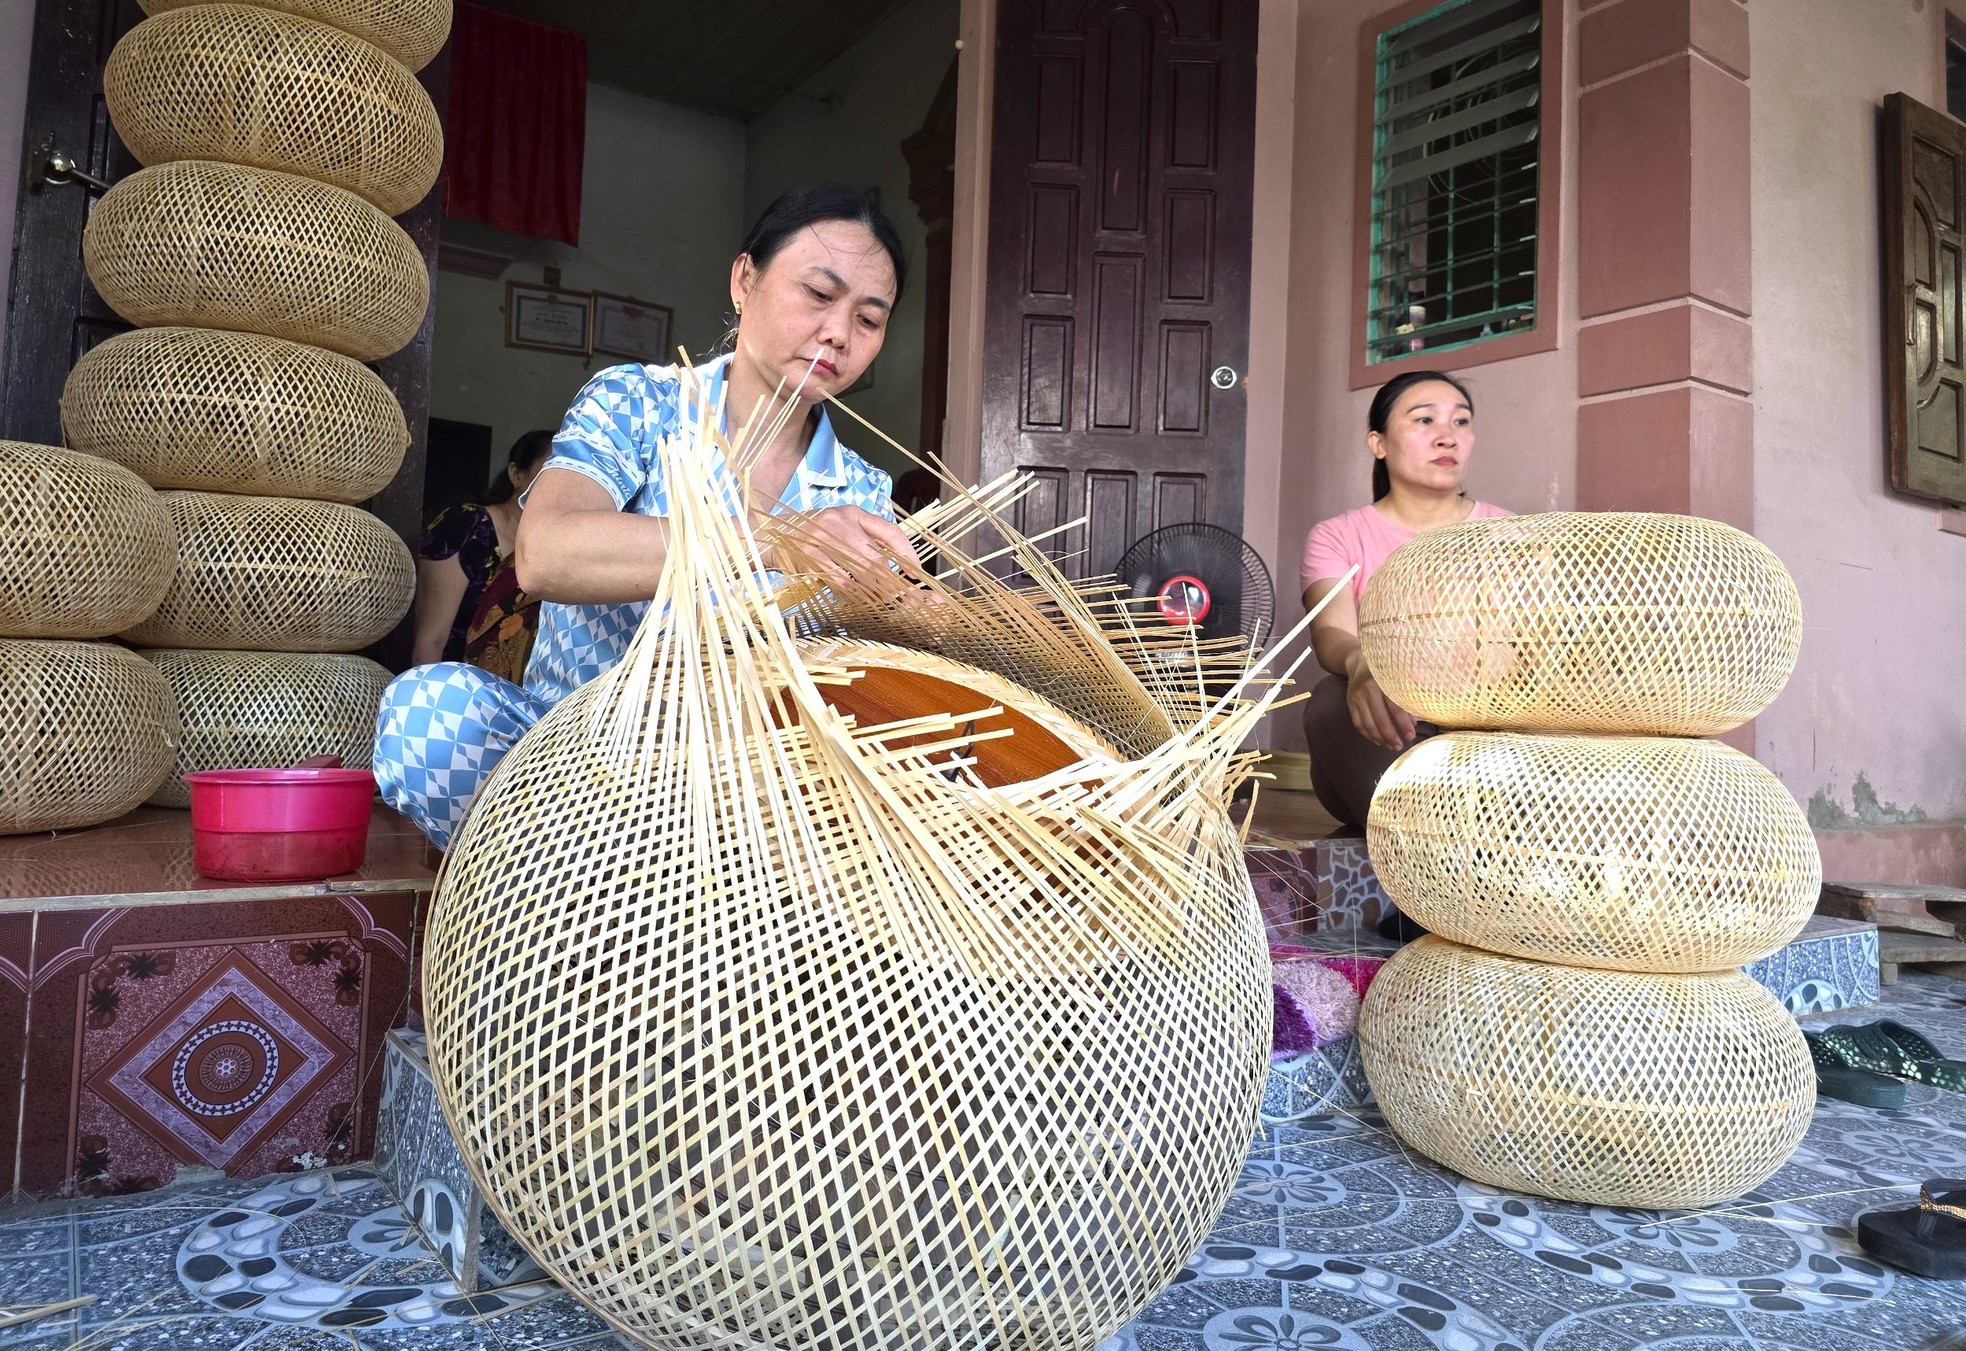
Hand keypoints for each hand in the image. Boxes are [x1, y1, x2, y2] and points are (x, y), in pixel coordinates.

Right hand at [774, 505, 923, 586]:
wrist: (772, 535)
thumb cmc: (812, 535)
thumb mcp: (840, 528)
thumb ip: (865, 540)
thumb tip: (895, 566)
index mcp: (852, 513)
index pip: (888, 531)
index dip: (906, 552)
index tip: (916, 572)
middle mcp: (839, 521)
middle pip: (876, 556)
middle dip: (892, 581)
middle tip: (903, 599)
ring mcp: (822, 536)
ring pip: (859, 568)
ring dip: (875, 589)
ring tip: (884, 603)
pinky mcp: (807, 553)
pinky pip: (836, 577)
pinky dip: (850, 590)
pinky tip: (858, 599)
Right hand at [1345, 662, 1417, 750]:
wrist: (1359, 661)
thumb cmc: (1384, 669)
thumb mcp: (1398, 675)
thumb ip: (1408, 695)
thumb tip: (1416, 720)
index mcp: (1383, 682)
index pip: (1395, 707)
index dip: (1403, 724)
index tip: (1410, 736)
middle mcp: (1368, 690)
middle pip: (1380, 718)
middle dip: (1391, 735)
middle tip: (1399, 746)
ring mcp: (1357, 697)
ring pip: (1368, 723)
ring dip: (1379, 738)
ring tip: (1390, 746)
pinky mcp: (1350, 703)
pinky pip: (1358, 723)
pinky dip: (1367, 734)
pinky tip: (1377, 740)